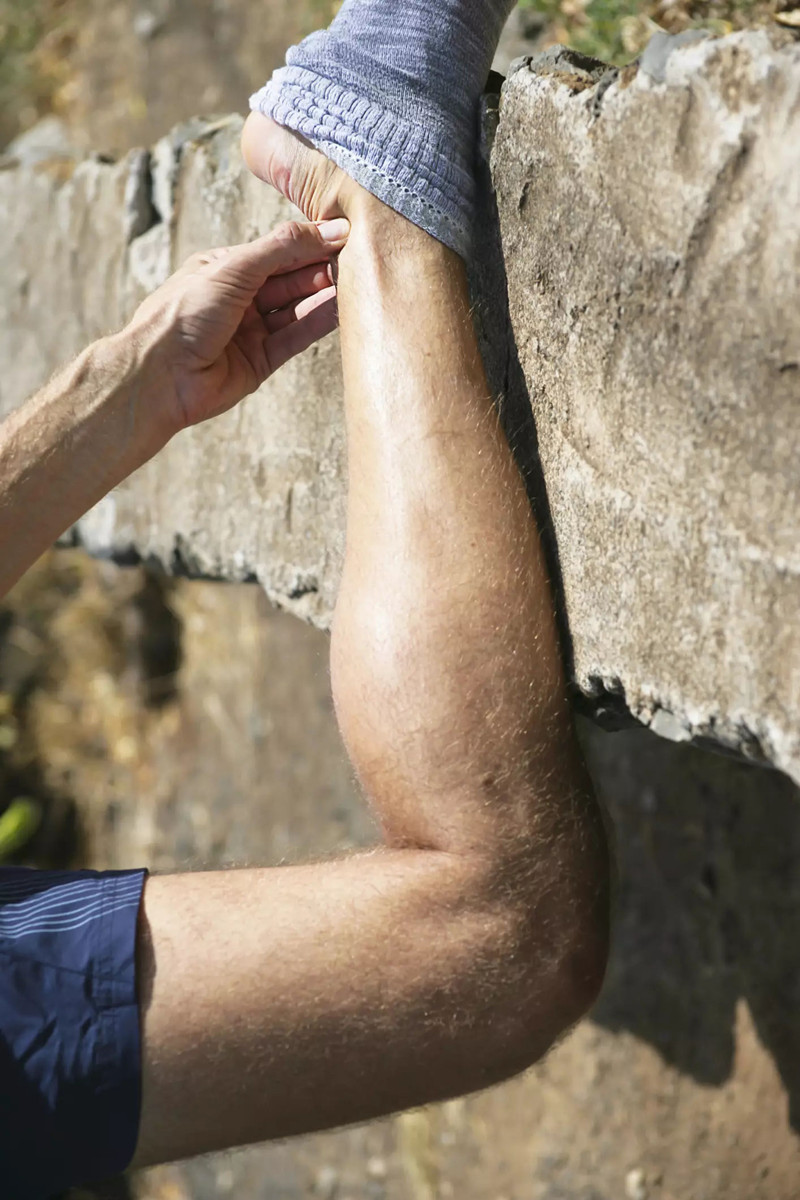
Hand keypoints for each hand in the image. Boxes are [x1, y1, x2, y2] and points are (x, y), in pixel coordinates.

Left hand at [128, 218, 349, 432]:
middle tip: (356, 259)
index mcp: (225, 269)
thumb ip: (283, 247)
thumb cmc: (183, 313)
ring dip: (323, 296)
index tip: (344, 234)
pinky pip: (294, 339)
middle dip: (320, 268)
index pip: (277, 251)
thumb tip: (329, 229)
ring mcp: (250, 331)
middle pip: (290, 280)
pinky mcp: (260, 362)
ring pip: (296, 309)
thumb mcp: (234, 267)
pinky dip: (316, 324)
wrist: (160, 375)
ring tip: (356, 282)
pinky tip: (340, 310)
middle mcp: (239, 299)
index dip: (309, 242)